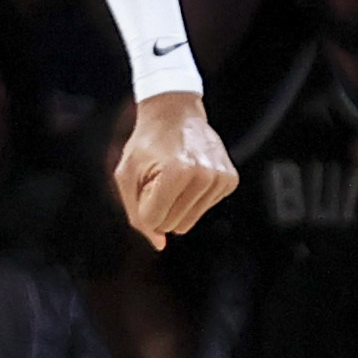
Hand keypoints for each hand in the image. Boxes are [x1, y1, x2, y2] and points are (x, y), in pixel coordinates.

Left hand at [112, 93, 236, 248]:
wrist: (175, 113)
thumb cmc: (146, 143)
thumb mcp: (127, 174)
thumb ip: (136, 212)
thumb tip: (159, 244)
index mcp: (178, 172)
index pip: (154, 220)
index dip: (143, 206)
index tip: (145, 183)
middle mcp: (204, 176)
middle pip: (172, 226)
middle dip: (160, 208)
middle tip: (160, 178)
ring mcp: (221, 178)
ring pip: (188, 222)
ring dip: (176, 205)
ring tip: (174, 177)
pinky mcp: (230, 180)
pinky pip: (203, 210)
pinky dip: (192, 199)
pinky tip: (190, 175)